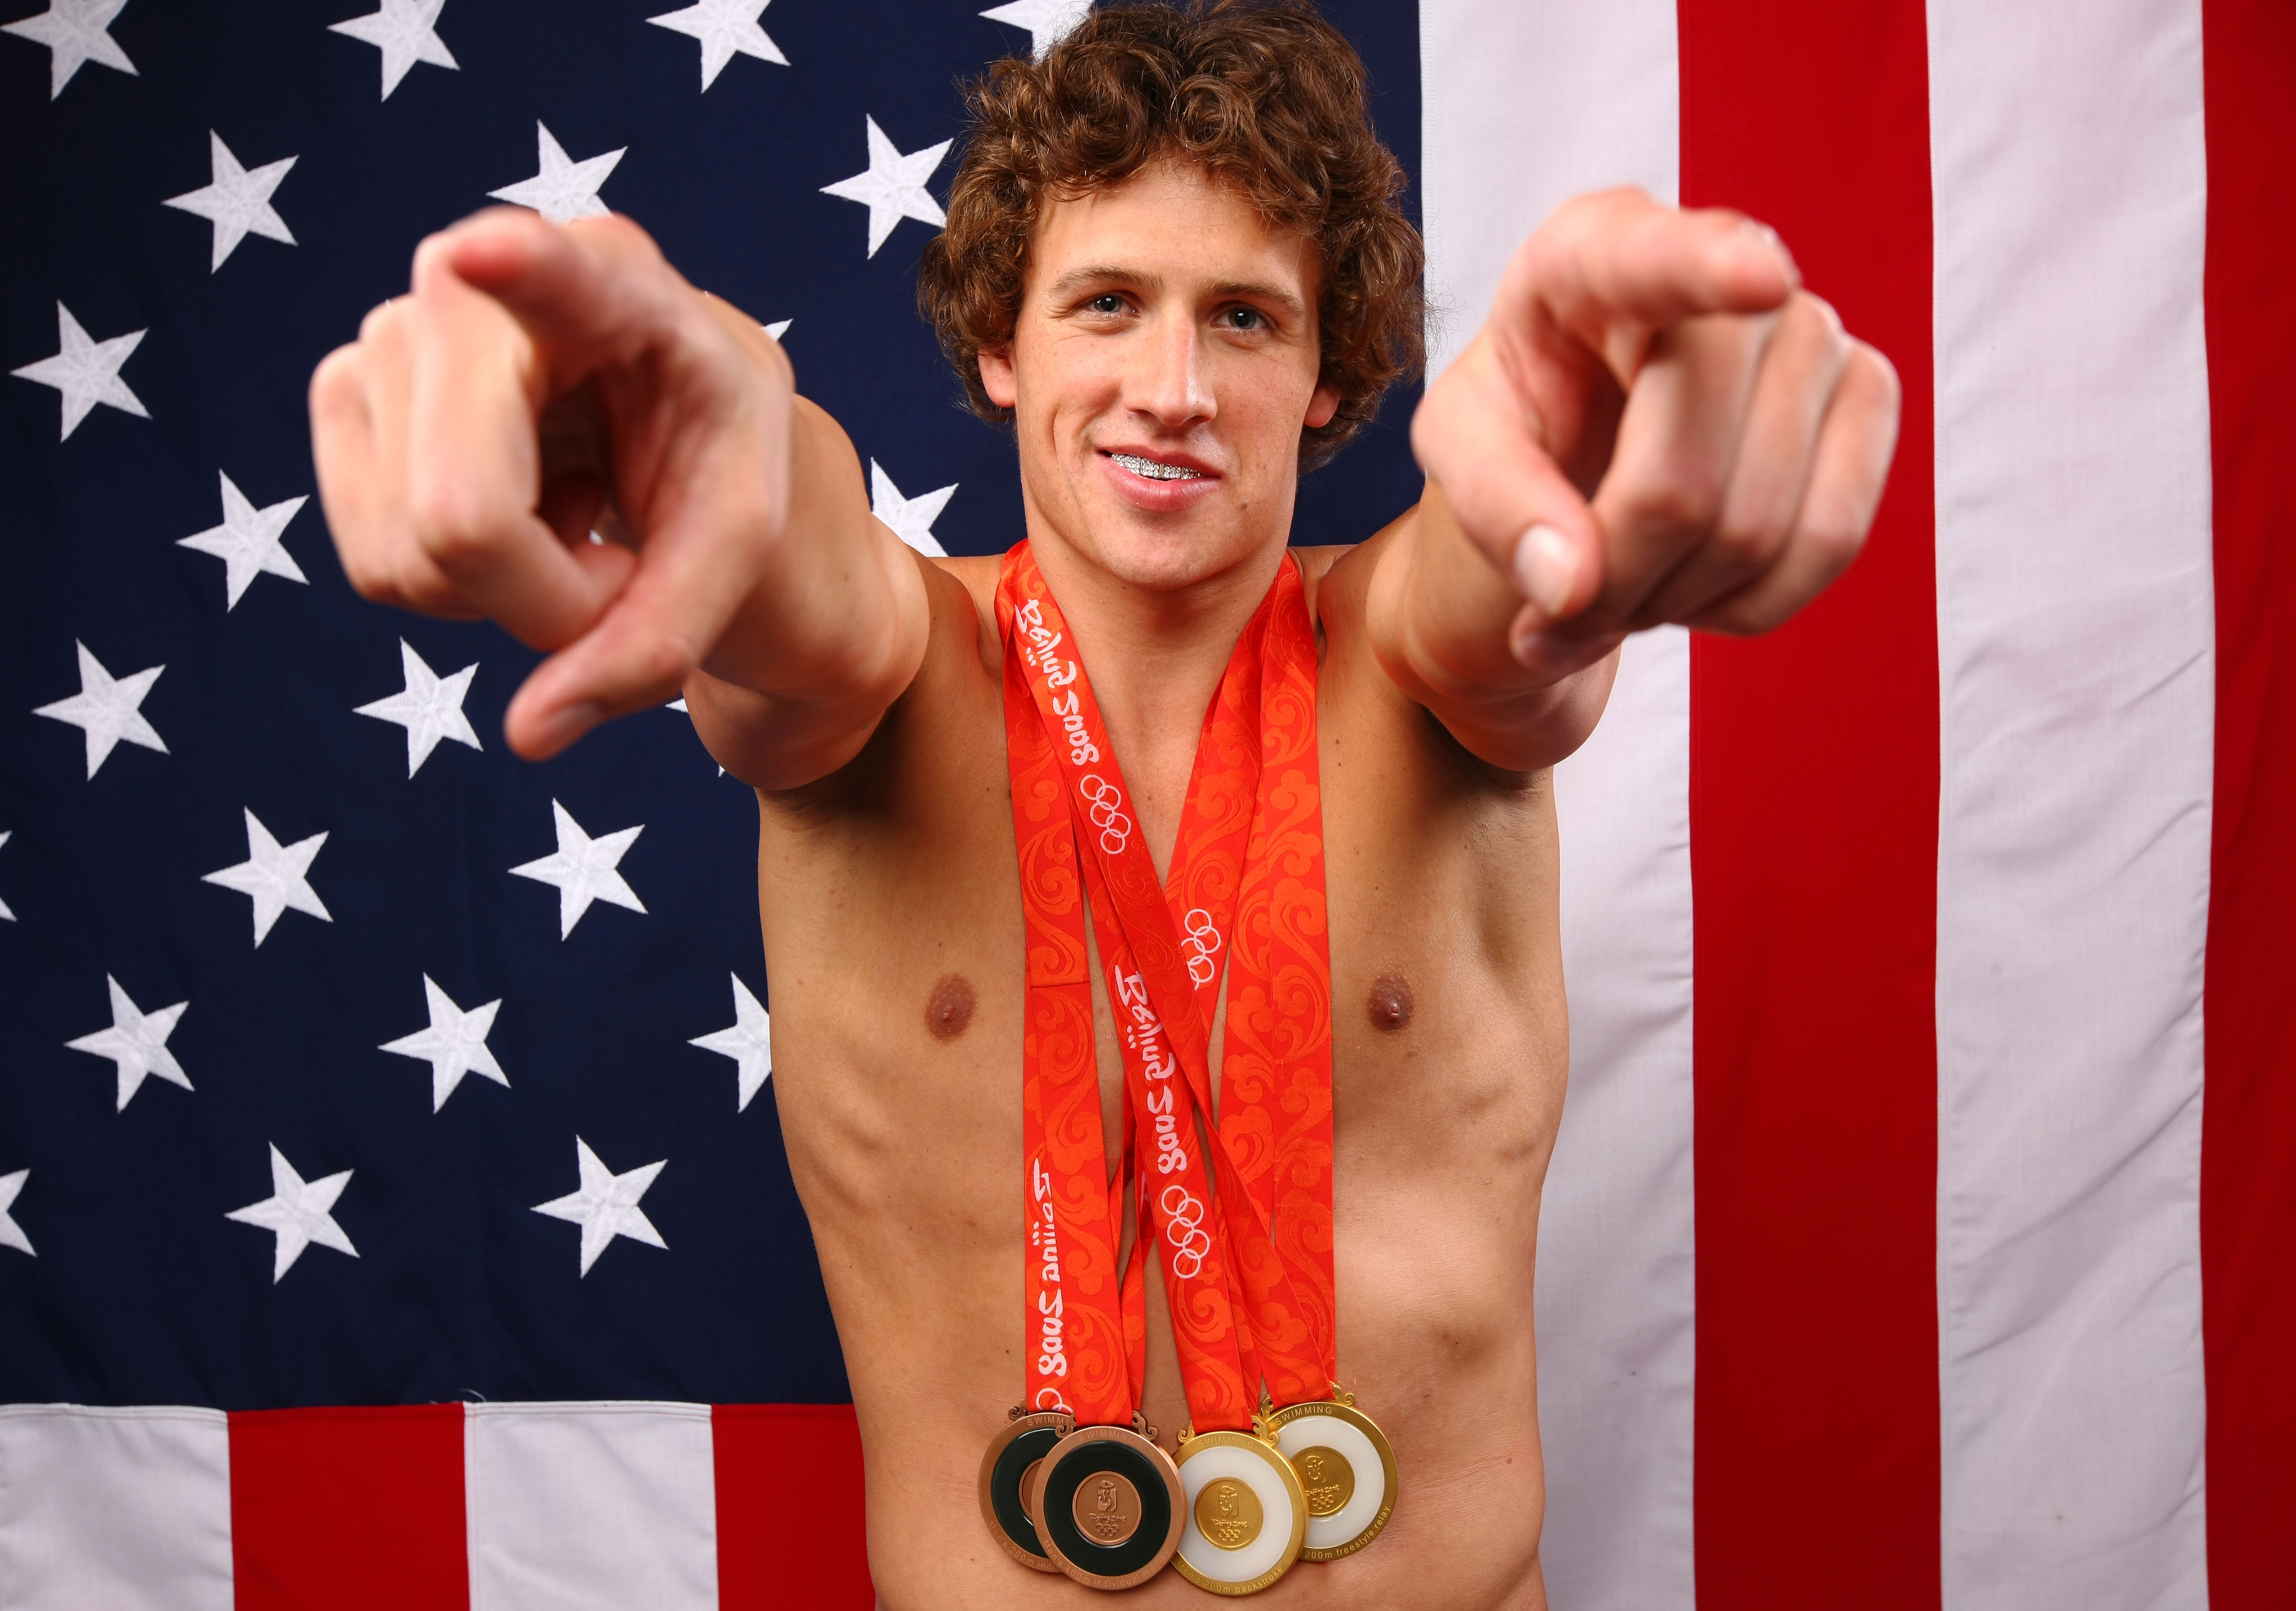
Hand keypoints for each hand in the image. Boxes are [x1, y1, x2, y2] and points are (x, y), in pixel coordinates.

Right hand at [309, 207, 793, 757]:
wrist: (673, 430)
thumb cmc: (714, 465)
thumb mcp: (732, 555)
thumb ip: (656, 646)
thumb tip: (529, 736)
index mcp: (623, 283)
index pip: (560, 273)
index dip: (519, 269)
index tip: (481, 255)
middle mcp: (480, 277)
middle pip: (462, 515)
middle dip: (540, 598)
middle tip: (614, 569)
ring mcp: (390, 331)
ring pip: (407, 556)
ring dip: (504, 589)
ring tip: (572, 515)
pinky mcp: (343, 390)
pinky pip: (376, 564)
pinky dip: (456, 581)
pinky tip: (517, 508)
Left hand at [1411, 188, 1900, 677]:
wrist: (1586, 456)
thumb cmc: (1520, 427)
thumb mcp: (1459, 453)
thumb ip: (1493, 507)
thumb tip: (1570, 586)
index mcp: (1590, 252)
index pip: (1654, 260)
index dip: (1711, 269)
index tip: (1762, 279)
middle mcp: (1720, 265)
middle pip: (1685, 475)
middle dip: (1617, 574)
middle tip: (1568, 597)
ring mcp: (1809, 327)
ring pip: (1758, 526)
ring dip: (1673, 597)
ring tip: (1624, 580)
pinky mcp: (1867, 393)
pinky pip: (1830, 542)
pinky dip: (1749, 601)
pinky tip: (1694, 580)